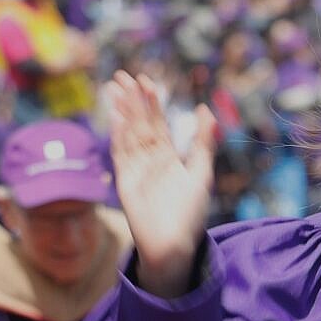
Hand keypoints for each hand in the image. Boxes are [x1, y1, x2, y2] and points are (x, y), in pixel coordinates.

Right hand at [107, 70, 216, 298]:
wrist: (174, 244)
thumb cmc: (190, 214)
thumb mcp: (201, 172)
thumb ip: (203, 141)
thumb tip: (205, 109)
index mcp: (169, 157)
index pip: (158, 123)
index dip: (151, 102)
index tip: (146, 80)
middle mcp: (150, 161)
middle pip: (138, 123)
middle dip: (131, 100)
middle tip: (122, 75)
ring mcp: (136, 170)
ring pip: (127, 134)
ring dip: (121, 112)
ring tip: (115, 88)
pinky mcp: (124, 182)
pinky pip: (121, 153)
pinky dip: (118, 135)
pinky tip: (116, 116)